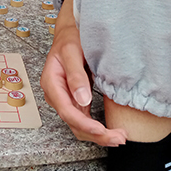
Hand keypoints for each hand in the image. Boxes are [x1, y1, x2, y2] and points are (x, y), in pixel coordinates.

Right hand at [40, 0, 127, 146]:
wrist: (70, 32)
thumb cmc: (70, 38)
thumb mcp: (72, 52)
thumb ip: (76, 76)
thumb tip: (82, 100)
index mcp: (51, 83)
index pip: (67, 111)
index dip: (85, 124)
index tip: (102, 131)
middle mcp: (56, 94)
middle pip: (74, 123)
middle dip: (95, 134)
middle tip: (118, 138)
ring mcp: (64, 98)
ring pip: (79, 125)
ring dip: (97, 135)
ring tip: (118, 137)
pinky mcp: (74, 99)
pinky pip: (83, 119)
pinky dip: (96, 128)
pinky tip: (110, 130)